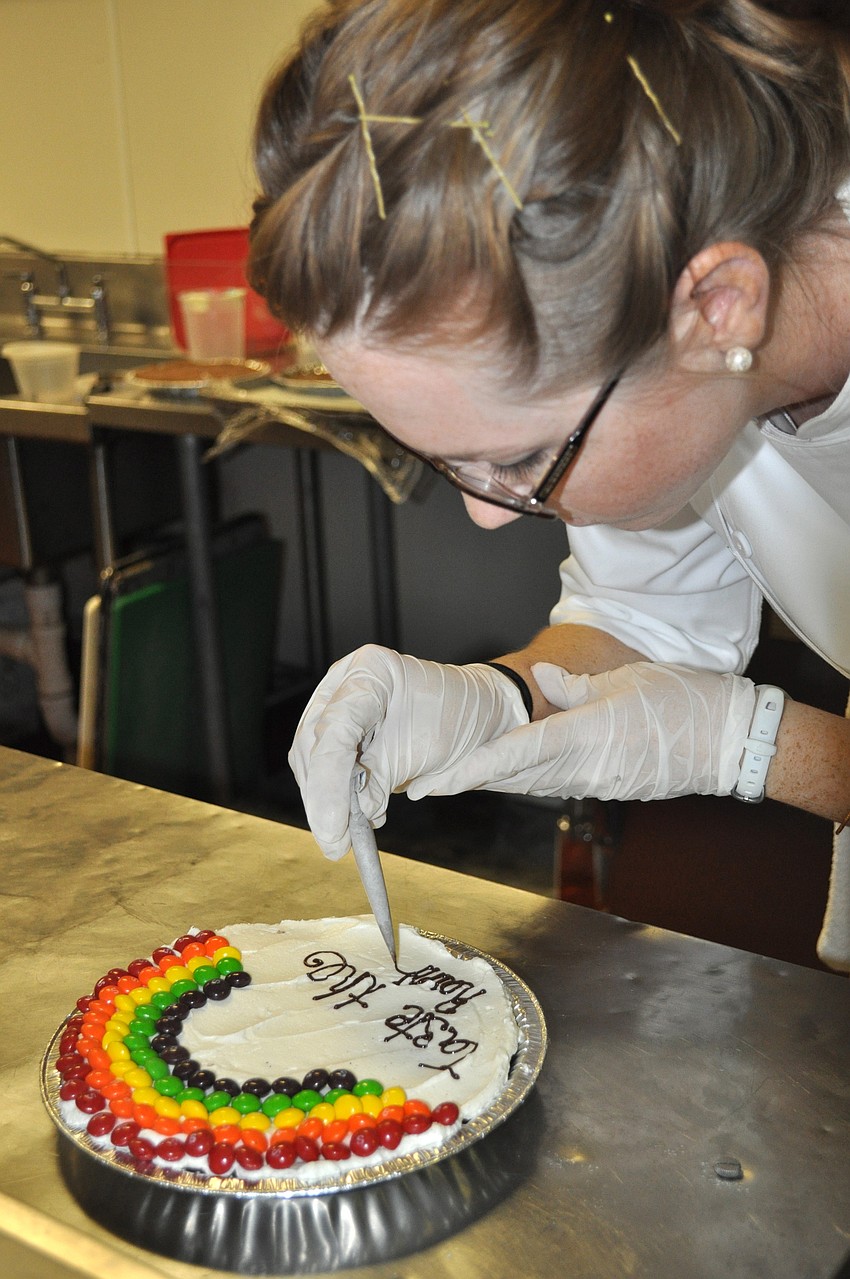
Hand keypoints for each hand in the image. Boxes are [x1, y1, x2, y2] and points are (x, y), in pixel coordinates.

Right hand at [288, 645, 527, 857]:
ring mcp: (336, 703)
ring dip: (324, 802)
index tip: (334, 826)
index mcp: (370, 670)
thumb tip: (354, 814)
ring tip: (345, 836)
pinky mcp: (338, 730)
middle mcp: (344, 681)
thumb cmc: (458, 718)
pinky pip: (322, 766)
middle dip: (321, 799)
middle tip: (335, 843)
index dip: (328, 782)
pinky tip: (355, 819)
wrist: (475, 712)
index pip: (335, 729)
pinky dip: (334, 796)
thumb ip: (381, 777)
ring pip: (310, 759)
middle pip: (313, 744)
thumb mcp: (424, 749)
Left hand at [408, 661, 755, 802]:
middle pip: (512, 777)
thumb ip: (578, 687)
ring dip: (491, 782)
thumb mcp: (627, 680)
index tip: (433, 783)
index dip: (469, 769)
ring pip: (531, 783)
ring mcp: (597, 782)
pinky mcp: (609, 786)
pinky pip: (556, 783)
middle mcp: (584, 767)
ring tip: (449, 780)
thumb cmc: (685, 701)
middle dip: (466, 781)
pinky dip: (524, 779)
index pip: (514, 754)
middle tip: (421, 784)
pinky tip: (503, 774)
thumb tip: (544, 679)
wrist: (731, 742)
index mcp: (585, 736)